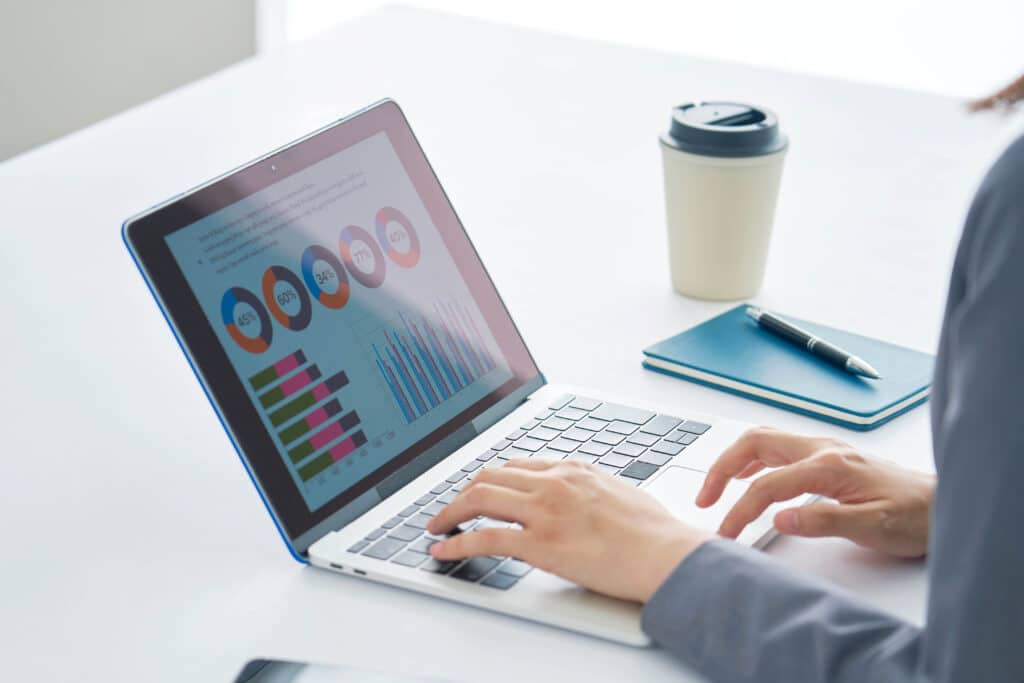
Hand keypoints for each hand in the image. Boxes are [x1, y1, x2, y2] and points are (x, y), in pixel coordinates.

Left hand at [426, 459, 711, 602]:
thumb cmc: (654, 532)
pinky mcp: (540, 543)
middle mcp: (554, 482)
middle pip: (491, 476)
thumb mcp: (617, 493)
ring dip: (451, 512)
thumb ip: (589, 491)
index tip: (478, 490)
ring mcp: (545, 511)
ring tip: (437, 526)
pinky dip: (457, 543)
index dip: (490, 479)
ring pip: (480, 498)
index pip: (517, 465)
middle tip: (450, 508)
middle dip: (463, 492)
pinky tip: (445, 549)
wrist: (667, 554)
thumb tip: (577, 503)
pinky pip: (485, 538)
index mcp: (573, 469)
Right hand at [697, 428, 934, 557]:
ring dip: (734, 460)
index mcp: (828, 465)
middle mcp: (821, 448)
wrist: (941, 505)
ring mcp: (823, 448)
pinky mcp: (825, 455)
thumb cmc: (913, 516)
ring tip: (716, 487)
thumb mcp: (872, 527)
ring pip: (763, 440)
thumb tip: (779, 517)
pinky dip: (753, 460)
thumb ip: (823, 520)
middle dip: (722, 468)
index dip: (740, 510)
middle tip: (705, 498)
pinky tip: (747, 475)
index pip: (767, 485)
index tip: (725, 533)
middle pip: (754, 443)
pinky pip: (777, 447)